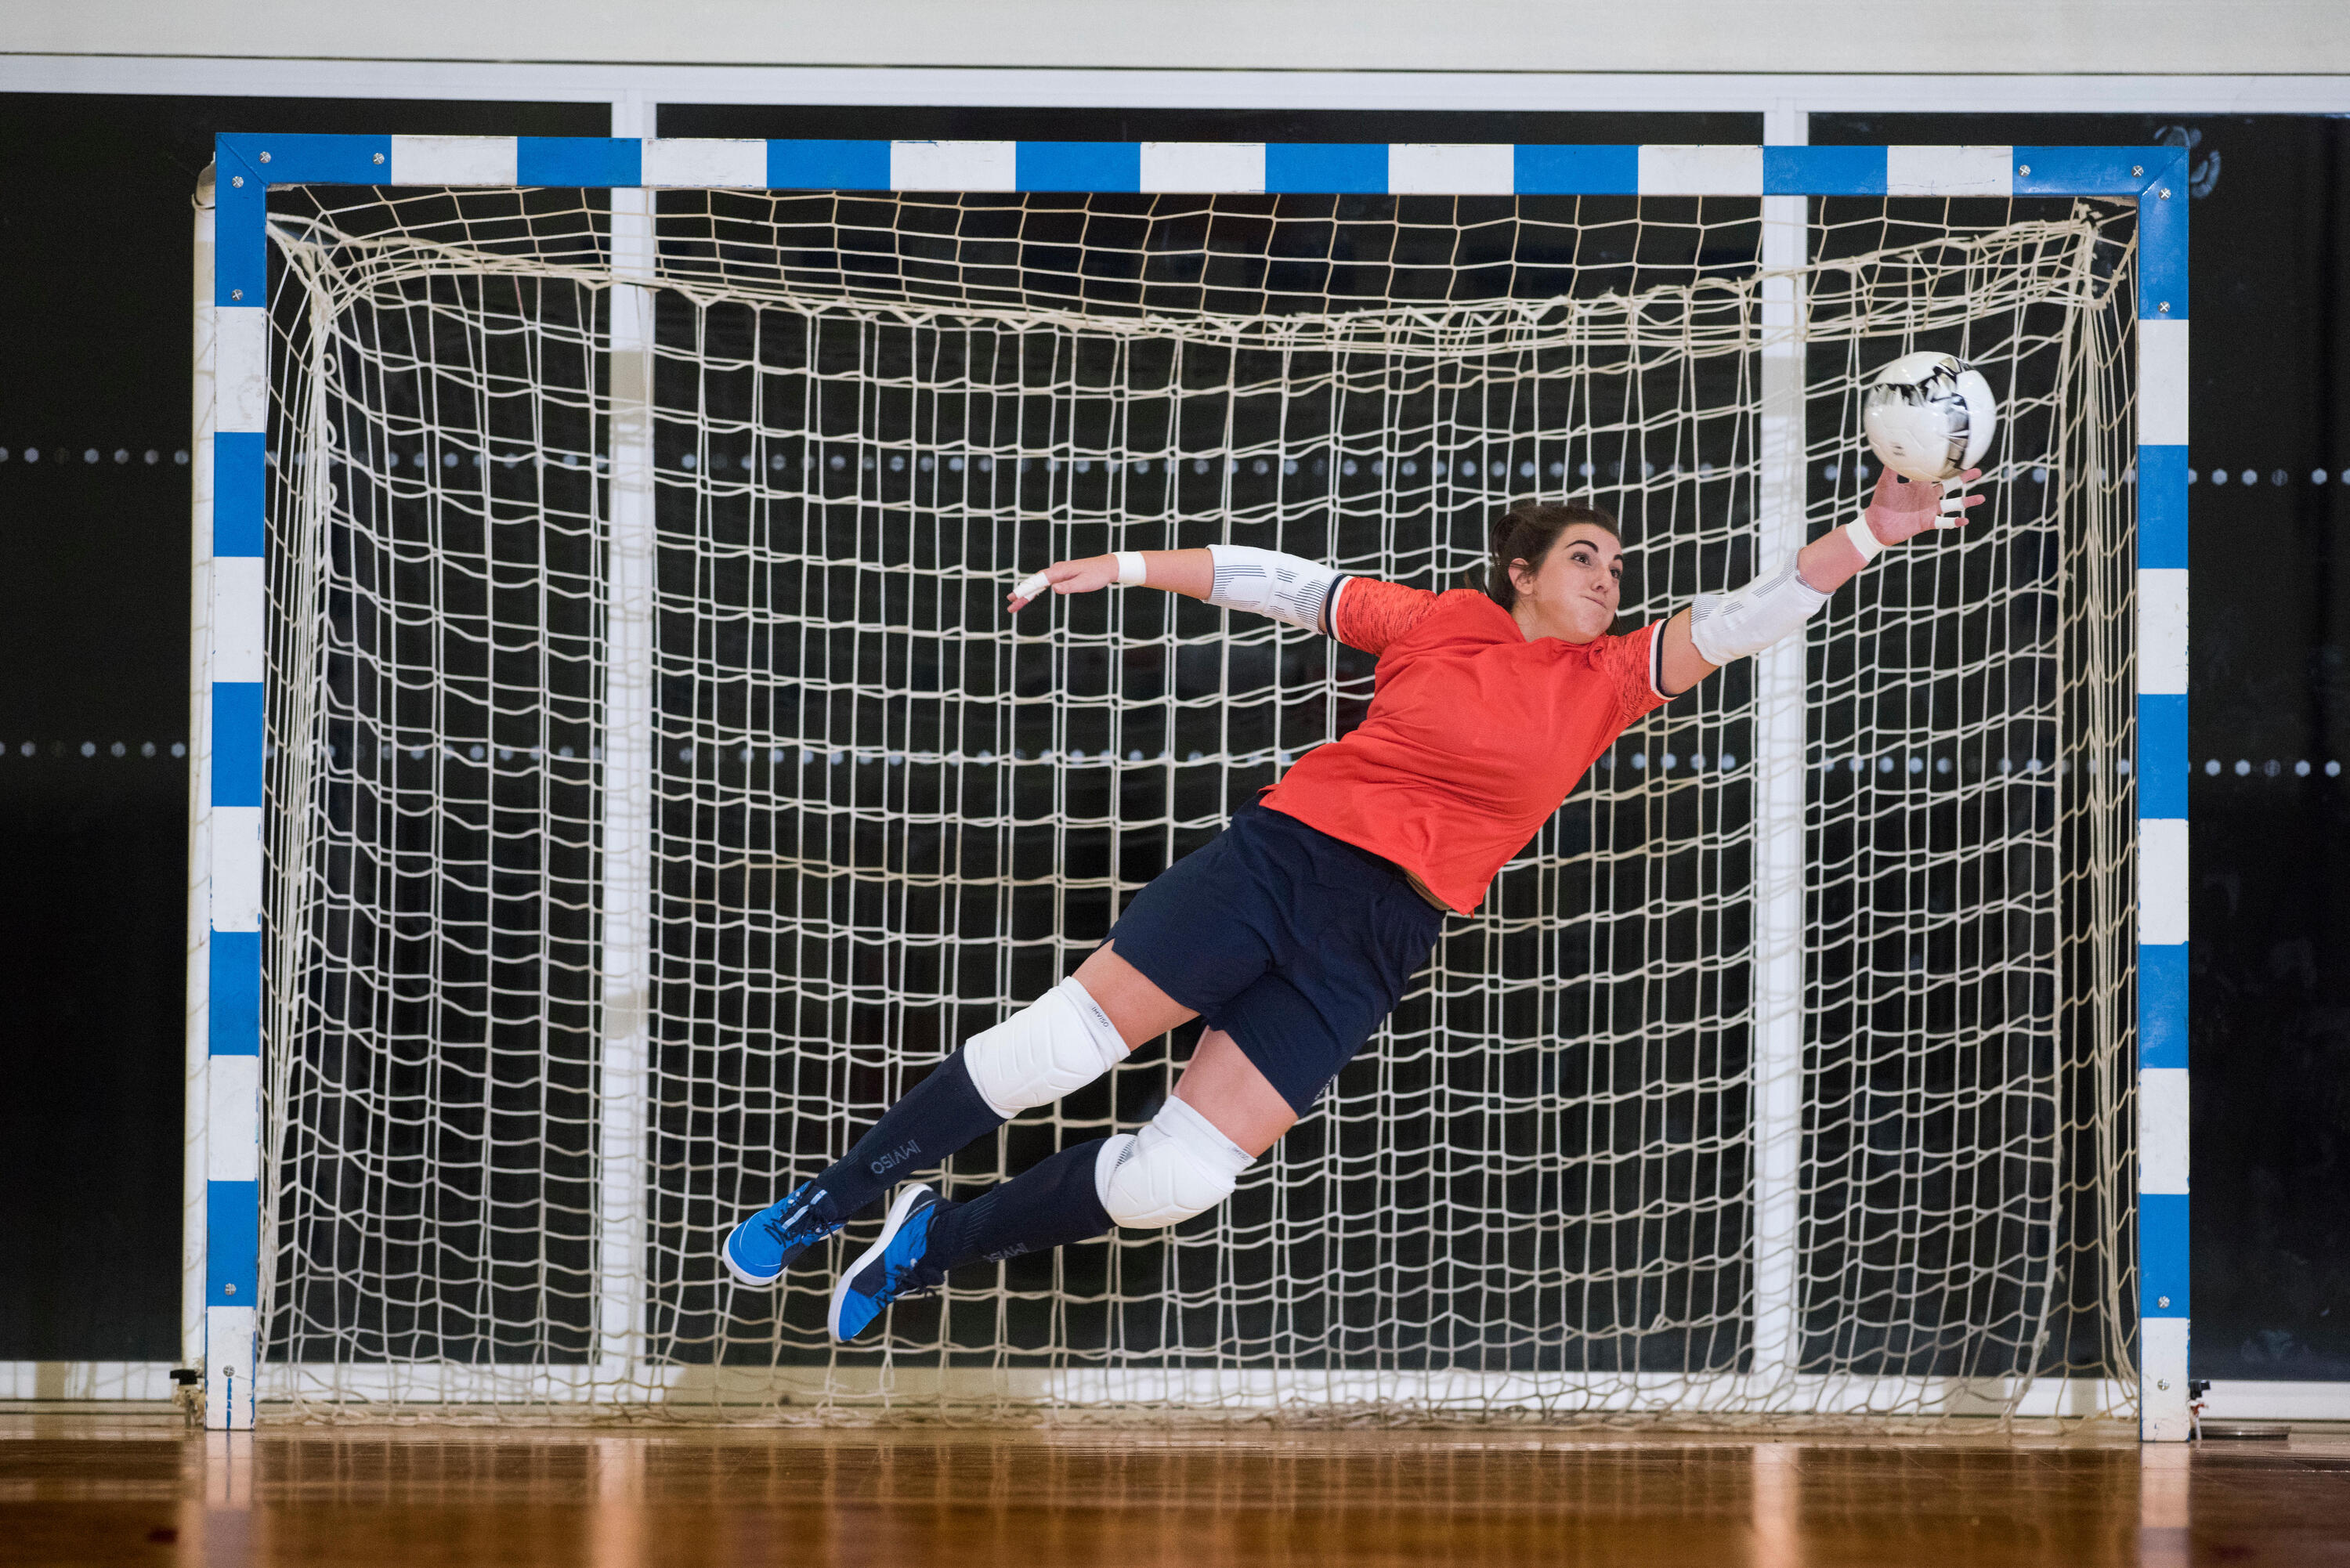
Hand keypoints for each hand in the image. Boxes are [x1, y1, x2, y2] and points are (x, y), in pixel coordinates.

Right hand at [1007, 554, 1120, 611]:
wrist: (1107, 567)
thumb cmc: (1097, 575)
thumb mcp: (1084, 583)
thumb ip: (1069, 586)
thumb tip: (1054, 589)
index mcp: (1059, 571)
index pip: (1038, 581)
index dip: (1025, 590)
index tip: (1014, 597)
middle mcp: (1056, 570)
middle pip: (1034, 583)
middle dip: (1021, 594)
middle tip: (1010, 606)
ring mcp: (1058, 572)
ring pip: (1038, 584)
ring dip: (1027, 594)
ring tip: (1015, 604)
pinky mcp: (1061, 575)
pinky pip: (1044, 583)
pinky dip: (1035, 590)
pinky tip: (1030, 596)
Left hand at [1863, 466, 1984, 545]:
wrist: (1875, 525)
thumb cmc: (1880, 503)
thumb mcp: (1885, 483)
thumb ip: (1891, 468)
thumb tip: (1891, 449)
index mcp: (1920, 485)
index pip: (1938, 473)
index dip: (1949, 466)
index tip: (1961, 456)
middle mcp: (1928, 496)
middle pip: (1950, 486)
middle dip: (1964, 479)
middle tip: (1978, 471)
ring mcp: (1929, 510)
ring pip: (1952, 505)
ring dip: (1966, 502)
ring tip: (1981, 498)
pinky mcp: (1927, 523)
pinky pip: (1943, 523)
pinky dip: (1954, 522)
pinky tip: (1964, 521)